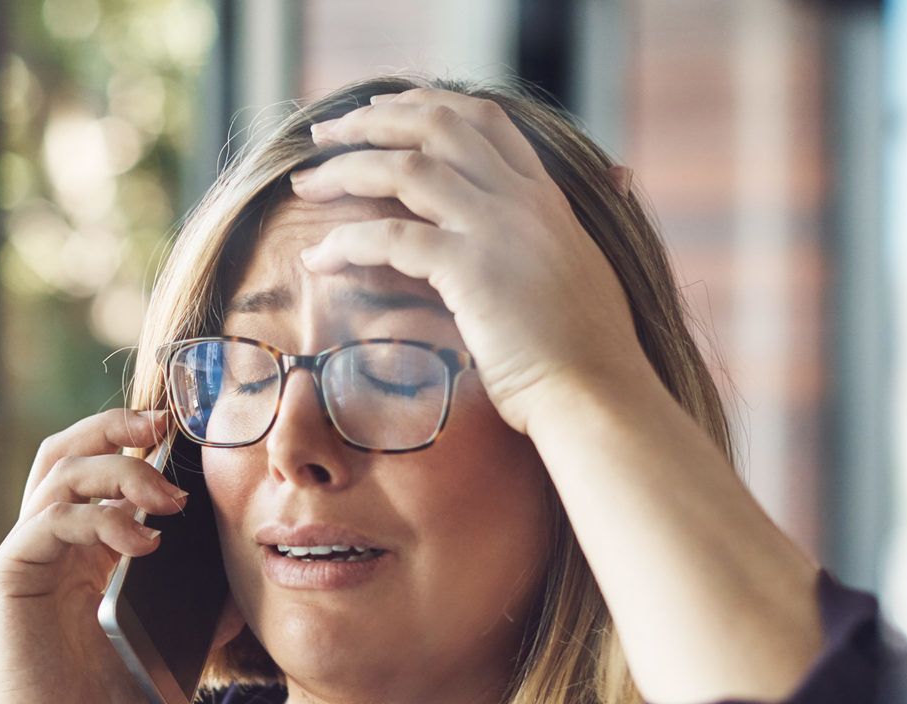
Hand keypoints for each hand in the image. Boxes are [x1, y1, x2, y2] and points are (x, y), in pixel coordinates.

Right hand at [0, 407, 206, 703]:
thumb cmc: (101, 694)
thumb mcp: (165, 642)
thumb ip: (199, 613)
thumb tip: (246, 590)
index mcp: (80, 541)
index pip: (96, 463)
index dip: (131, 435)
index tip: (182, 431)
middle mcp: (49, 536)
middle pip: (68, 450)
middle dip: (115, 425)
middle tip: (165, 427)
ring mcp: (26, 551)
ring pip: (61, 475)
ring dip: (120, 473)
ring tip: (169, 501)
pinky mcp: (10, 573)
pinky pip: (51, 521)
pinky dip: (100, 519)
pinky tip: (142, 542)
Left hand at [291, 88, 656, 433]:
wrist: (601, 396)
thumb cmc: (588, 357)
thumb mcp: (581, 276)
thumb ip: (557, 240)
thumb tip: (586, 206)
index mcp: (547, 198)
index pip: (485, 120)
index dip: (427, 105)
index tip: (380, 112)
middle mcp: (524, 200)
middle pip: (438, 124)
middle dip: (373, 121)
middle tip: (326, 133)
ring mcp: (499, 229)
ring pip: (406, 168)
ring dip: (346, 169)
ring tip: (306, 184)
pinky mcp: (472, 270)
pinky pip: (390, 238)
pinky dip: (345, 242)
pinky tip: (317, 258)